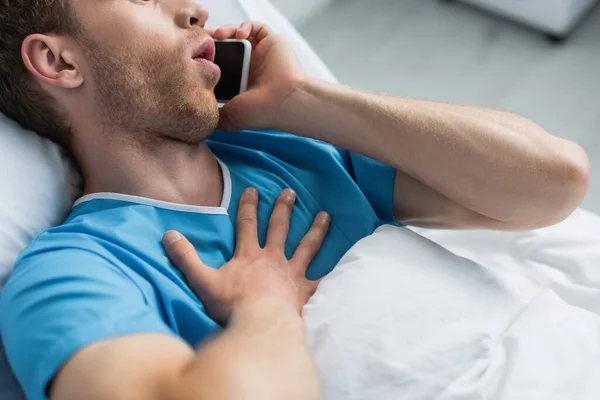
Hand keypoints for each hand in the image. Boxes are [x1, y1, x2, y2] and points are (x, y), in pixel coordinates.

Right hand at [162, 188, 330, 323]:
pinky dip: (333, 273)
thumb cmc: (232, 304)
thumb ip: (186, 257)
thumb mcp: (202, 280)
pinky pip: (321, 280)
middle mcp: (273, 259)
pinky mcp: (304, 291)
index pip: (247, 223)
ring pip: (306, 246)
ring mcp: (291, 274)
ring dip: (315, 230)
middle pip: (279, 228)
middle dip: (284, 209)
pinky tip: (346, 266)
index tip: (253, 189)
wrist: (260, 323)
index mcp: (249, 255)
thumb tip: (168, 234)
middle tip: (290, 192)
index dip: (249, 205)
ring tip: (325, 215)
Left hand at [209, 22, 305, 131]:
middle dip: (213, 42)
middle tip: (203, 41)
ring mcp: (261, 54)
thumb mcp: (231, 117)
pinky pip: (256, 27)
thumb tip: (205, 119)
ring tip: (218, 35)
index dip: (207, 58)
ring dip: (226, 31)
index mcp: (241, 82)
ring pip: (239, 35)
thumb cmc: (261, 111)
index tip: (196, 55)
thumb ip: (217, 115)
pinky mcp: (271, 42)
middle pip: (227, 47)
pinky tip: (239, 34)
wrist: (284, 101)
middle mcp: (251, 67)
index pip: (220, 64)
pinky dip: (245, 26)